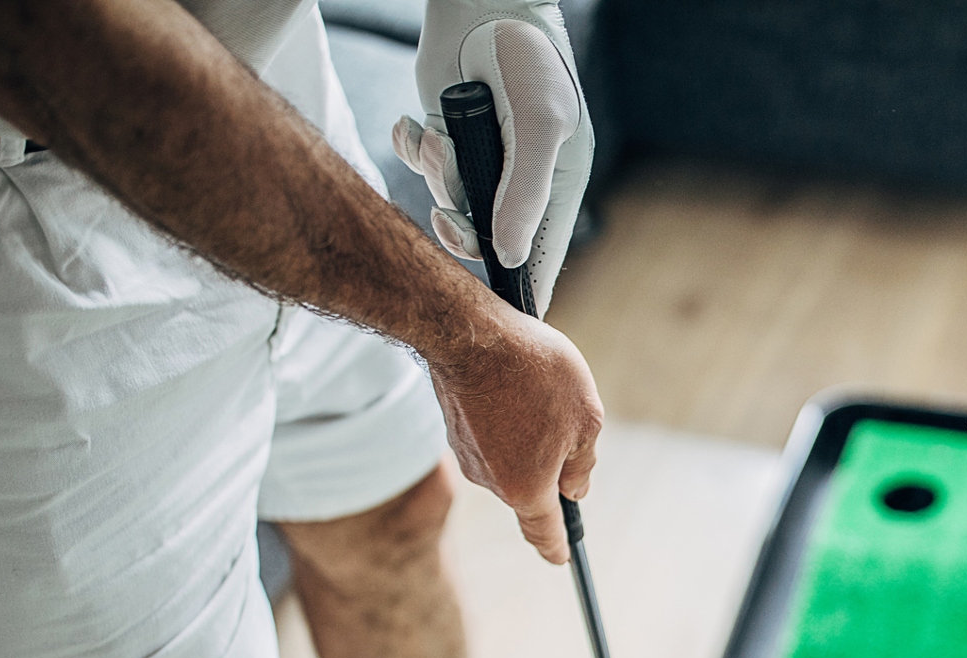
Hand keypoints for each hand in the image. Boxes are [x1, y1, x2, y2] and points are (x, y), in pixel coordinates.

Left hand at [394, 0, 593, 315]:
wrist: (484, 2)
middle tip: (449, 215)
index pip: (541, 258)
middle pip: (485, 242)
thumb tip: (508, 258)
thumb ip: (523, 195)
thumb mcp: (539, 127)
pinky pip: (420, 168)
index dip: (521, 291)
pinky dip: (411, 149)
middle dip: (461, 227)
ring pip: (448, 205)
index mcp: (555, 187)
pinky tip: (415, 124)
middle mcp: (516, 183)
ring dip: (435, 176)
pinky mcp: (445, 139)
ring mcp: (479, 163)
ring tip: (436, 137)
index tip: (501, 318)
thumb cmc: (527, 59)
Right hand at [428, 298, 602, 563]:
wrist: (468, 332)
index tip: (562, 559)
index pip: (543, 533)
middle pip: (530, 489)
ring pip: (511, 458)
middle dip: (551, 465)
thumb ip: (584, 464)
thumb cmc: (535, 374)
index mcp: (526, 488)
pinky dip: (506, 419)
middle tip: (564, 418)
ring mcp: (467, 456)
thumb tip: (574, 489)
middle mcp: (491, 482)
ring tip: (536, 391)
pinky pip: (491, 436)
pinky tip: (513, 385)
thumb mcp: (586, 418)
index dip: (556, 548)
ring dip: (528, 435)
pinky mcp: (454, 429)